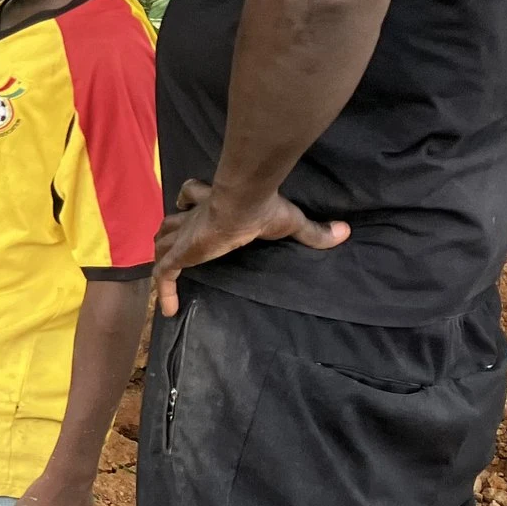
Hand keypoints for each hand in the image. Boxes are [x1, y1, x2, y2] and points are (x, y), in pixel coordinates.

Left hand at [152, 178, 347, 316]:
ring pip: (162, 243)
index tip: (186, 202)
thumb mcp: (291, 222)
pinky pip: (164, 275)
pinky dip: (164, 292)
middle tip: (173, 244)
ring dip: (162, 255)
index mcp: (213, 205)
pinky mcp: (181, 254)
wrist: (243, 204)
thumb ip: (313, 231)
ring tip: (167, 273)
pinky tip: (169, 311)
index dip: (188, 198)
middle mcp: (194, 218)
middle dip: (171, 231)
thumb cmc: (263, 209)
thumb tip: (344, 232)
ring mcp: (185, 236)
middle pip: (172, 222)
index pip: (192, 194)